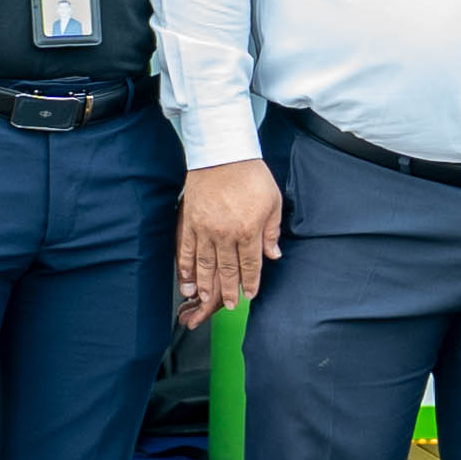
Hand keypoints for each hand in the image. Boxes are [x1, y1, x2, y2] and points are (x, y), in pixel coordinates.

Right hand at [178, 157, 283, 323]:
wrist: (222, 154)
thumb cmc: (251, 175)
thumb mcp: (272, 202)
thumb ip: (272, 231)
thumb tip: (274, 254)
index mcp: (248, 231)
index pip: (250, 265)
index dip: (251, 282)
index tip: (250, 294)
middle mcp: (226, 235)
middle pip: (227, 270)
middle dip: (228, 291)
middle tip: (230, 305)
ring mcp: (205, 230)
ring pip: (205, 265)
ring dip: (206, 285)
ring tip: (206, 300)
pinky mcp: (190, 222)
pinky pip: (187, 251)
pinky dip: (187, 268)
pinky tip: (187, 280)